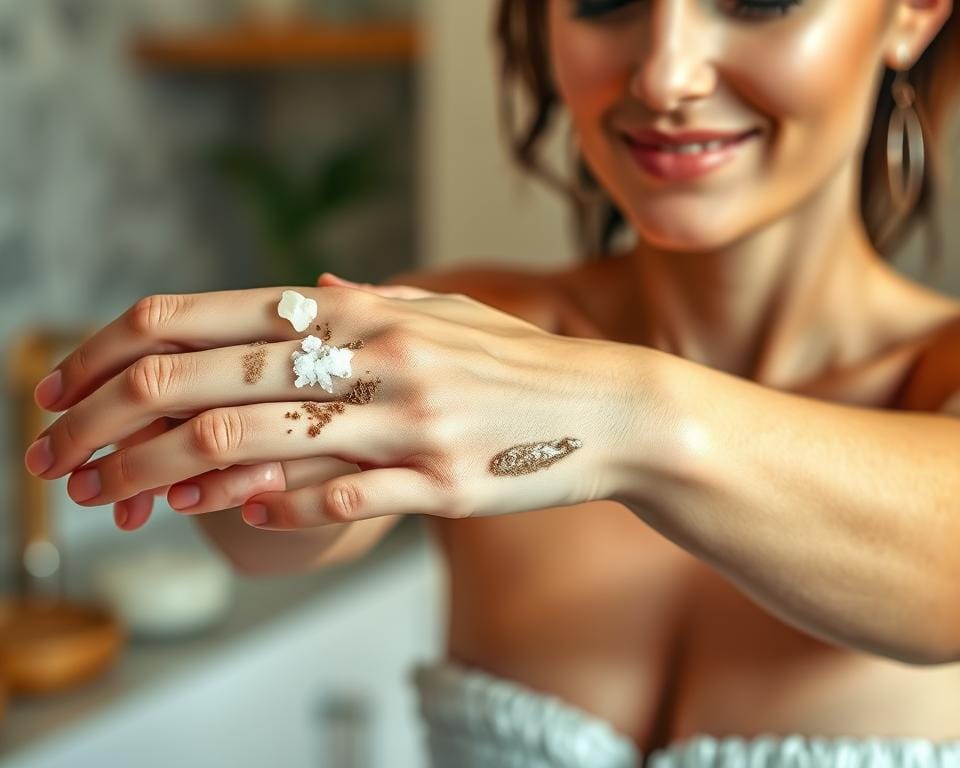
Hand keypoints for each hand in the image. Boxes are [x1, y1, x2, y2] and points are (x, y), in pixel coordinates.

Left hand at [24, 275, 643, 529]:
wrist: (614, 409)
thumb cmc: (521, 362)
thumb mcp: (445, 312)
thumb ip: (368, 301)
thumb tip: (303, 289)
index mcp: (367, 308)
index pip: (214, 313)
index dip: (122, 345)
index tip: (67, 380)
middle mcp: (378, 356)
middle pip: (209, 383)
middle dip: (115, 422)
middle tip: (62, 459)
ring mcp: (410, 423)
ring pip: (255, 445)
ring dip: (171, 478)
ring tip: (126, 501)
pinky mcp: (443, 486)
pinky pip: (337, 499)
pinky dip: (276, 510)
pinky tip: (245, 515)